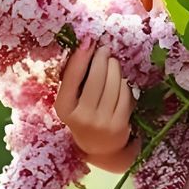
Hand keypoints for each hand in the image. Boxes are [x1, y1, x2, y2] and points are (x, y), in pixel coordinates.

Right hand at [55, 40, 133, 155]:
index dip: (81, 56)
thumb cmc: (83, 115)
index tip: (88, 41)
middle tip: (105, 50)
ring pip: (114, 83)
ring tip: (112, 64)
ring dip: (114, 67)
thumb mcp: (71, 101)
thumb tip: (87, 45)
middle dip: (102, 58)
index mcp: (64, 108)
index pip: (73, 76)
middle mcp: (81, 116)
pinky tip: (119, 82)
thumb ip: (75, 78)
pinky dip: (123, 83)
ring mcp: (102, 122)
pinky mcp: (119, 124)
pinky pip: (125, 93)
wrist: (99, 148)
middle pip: (97, 77)